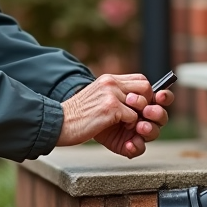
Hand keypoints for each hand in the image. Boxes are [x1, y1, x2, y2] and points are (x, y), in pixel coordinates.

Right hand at [57, 74, 174, 157]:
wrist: (59, 123)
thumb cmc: (77, 117)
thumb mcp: (97, 99)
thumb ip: (116, 97)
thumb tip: (138, 105)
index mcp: (108, 79)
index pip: (141, 79)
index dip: (145, 95)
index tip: (139, 108)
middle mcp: (111, 82)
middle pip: (146, 87)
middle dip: (147, 104)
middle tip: (135, 117)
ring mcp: (111, 93)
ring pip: (142, 103)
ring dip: (137, 117)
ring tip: (123, 123)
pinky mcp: (111, 107)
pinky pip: (133, 117)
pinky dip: (128, 126)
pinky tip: (113, 127)